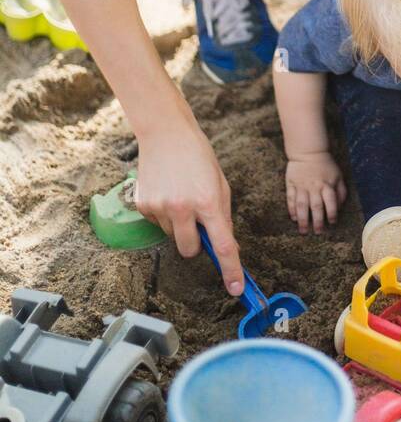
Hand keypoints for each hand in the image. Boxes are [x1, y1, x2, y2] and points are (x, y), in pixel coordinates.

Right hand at [135, 118, 242, 295]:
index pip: (223, 245)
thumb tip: (226, 246)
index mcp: (208, 201)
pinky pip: (158, 224)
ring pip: (174, 237)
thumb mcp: (220, 184)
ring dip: (180, 225)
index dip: (231, 270)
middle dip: (197, 244)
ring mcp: (160, 207)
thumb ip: (222, 216)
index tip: (236, 289)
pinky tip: (167, 191)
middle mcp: (183, 208)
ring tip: (181, 195)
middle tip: (198, 222)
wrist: (165, 132)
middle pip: (191, 251)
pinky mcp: (143, 205)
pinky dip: (164, 215)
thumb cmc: (198, 156)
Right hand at [285, 151, 346, 234]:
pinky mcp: (291, 184)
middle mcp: (314, 187)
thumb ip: (341, 191)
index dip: (332, 213)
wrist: (308, 151)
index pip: (331, 202)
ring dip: (303, 219)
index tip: (332, 222)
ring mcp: (301, 186)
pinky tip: (294, 218)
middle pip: (316, 206)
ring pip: (301, 205)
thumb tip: (340, 207)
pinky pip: (290, 198)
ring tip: (304, 230)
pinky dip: (291, 209)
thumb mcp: (338, 176)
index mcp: (327, 185)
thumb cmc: (326, 165)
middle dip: (317, 221)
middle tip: (318, 232)